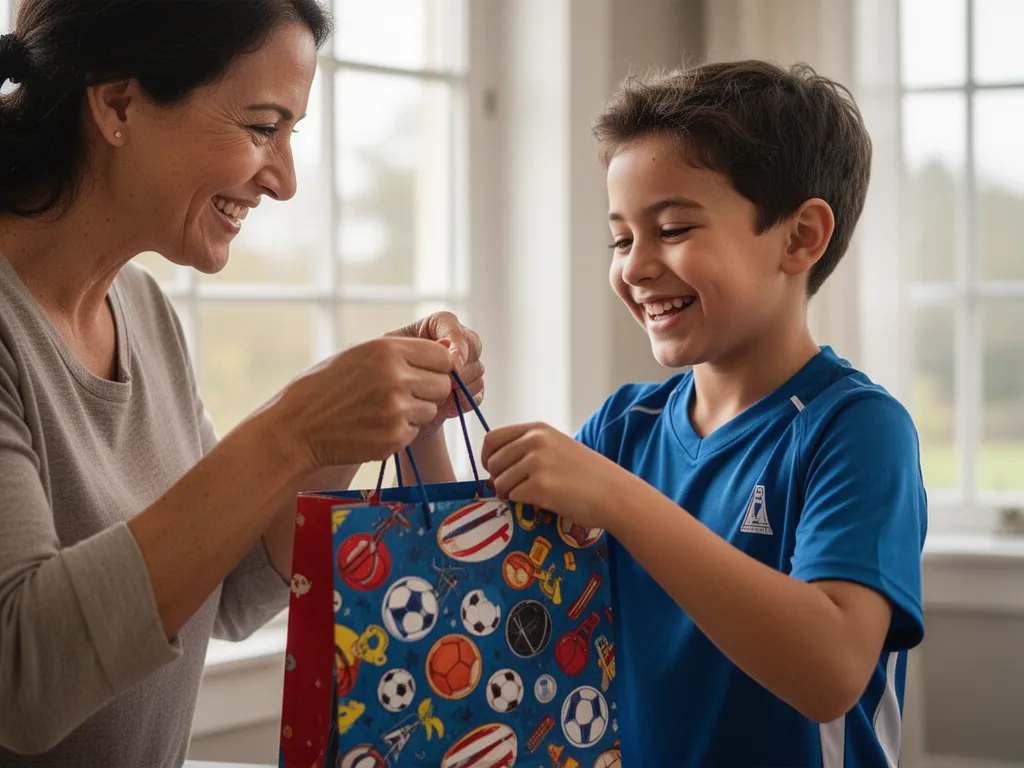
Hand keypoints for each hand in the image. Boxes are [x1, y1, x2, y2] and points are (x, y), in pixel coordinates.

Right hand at [273, 337, 453, 469]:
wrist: (297, 427)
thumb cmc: (327, 387)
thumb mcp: (361, 354)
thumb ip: (402, 352)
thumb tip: (449, 350)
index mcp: (388, 349)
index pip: (444, 356)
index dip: (437, 366)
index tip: (423, 373)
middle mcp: (396, 376)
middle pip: (443, 384)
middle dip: (429, 391)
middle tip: (402, 395)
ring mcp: (397, 409)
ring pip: (431, 410)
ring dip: (415, 412)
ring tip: (381, 410)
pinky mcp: (395, 437)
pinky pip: (415, 431)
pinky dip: (401, 431)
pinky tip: (374, 426)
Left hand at [386, 311, 484, 434]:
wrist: (391, 404)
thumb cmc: (383, 374)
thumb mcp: (390, 357)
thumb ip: (414, 347)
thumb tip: (447, 346)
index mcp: (434, 326)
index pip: (452, 324)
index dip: (457, 344)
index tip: (452, 364)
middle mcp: (454, 342)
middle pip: (473, 345)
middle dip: (463, 367)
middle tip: (447, 384)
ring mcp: (464, 365)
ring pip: (477, 370)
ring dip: (462, 386)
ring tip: (440, 396)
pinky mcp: (469, 388)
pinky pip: (478, 392)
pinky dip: (465, 401)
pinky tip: (448, 407)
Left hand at [481, 422, 638, 529]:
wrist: (614, 494)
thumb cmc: (588, 475)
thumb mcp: (557, 448)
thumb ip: (529, 449)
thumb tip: (495, 465)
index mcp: (537, 429)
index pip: (493, 438)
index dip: (488, 457)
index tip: (494, 471)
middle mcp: (534, 441)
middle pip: (493, 462)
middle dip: (498, 479)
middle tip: (513, 489)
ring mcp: (536, 462)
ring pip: (500, 482)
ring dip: (509, 494)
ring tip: (528, 497)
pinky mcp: (539, 486)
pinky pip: (513, 497)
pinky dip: (520, 503)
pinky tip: (538, 503)